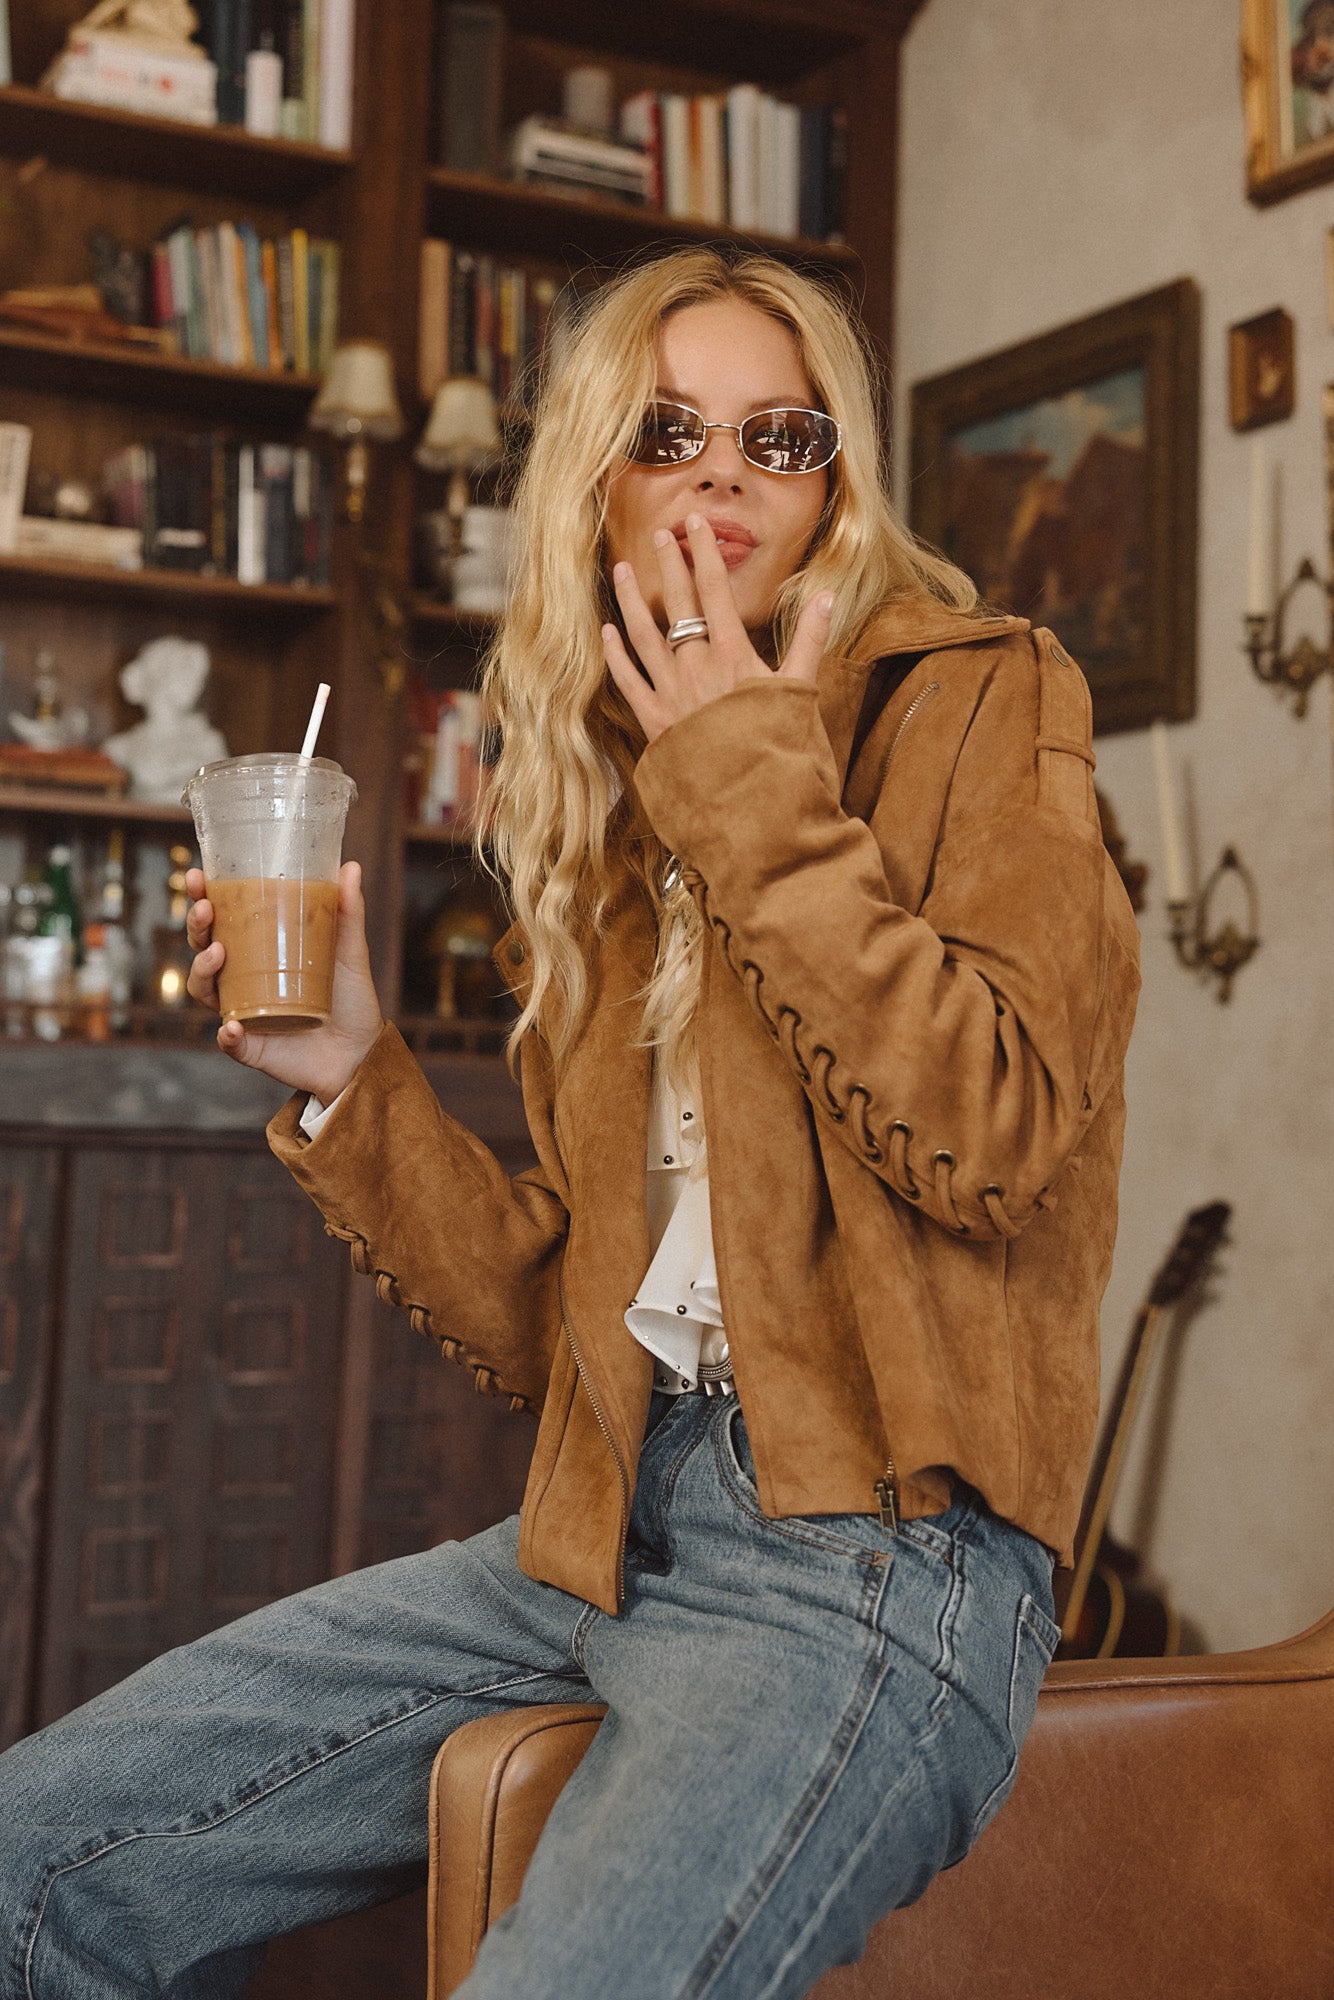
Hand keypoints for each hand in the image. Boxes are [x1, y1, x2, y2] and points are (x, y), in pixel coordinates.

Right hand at [186, 860, 383, 1103]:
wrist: (363, 1053)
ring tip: (218, 953)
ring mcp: (243, 1013)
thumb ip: (347, 912)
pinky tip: (233, 1026)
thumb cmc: (351, 1000)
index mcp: (257, 953)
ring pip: (204, 990)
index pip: (222, 921)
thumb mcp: (350, 952)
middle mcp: (242, 981)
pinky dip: (227, 1034)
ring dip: (202, 971)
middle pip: (203, 950)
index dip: (202, 899)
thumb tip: (350, 867)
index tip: (197, 877)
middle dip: (196, 927)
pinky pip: (229, 1041)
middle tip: (206, 909)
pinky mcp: (250, 1046)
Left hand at [601, 511, 833, 744]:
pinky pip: (628, 680)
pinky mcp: (653, 721)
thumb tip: (826, 594)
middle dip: (668, 565)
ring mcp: (670, 693)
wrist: (752, 802)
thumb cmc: (780, 746)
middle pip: (678, 604)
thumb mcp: (800, 690)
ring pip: (644, 635)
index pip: (715, 591)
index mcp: (733, 655)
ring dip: (632, 600)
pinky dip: (616, 655)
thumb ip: (809, 639)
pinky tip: (606, 632)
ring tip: (623, 569)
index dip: (705, 553)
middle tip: (659, 534)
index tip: (696, 523)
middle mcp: (696, 667)